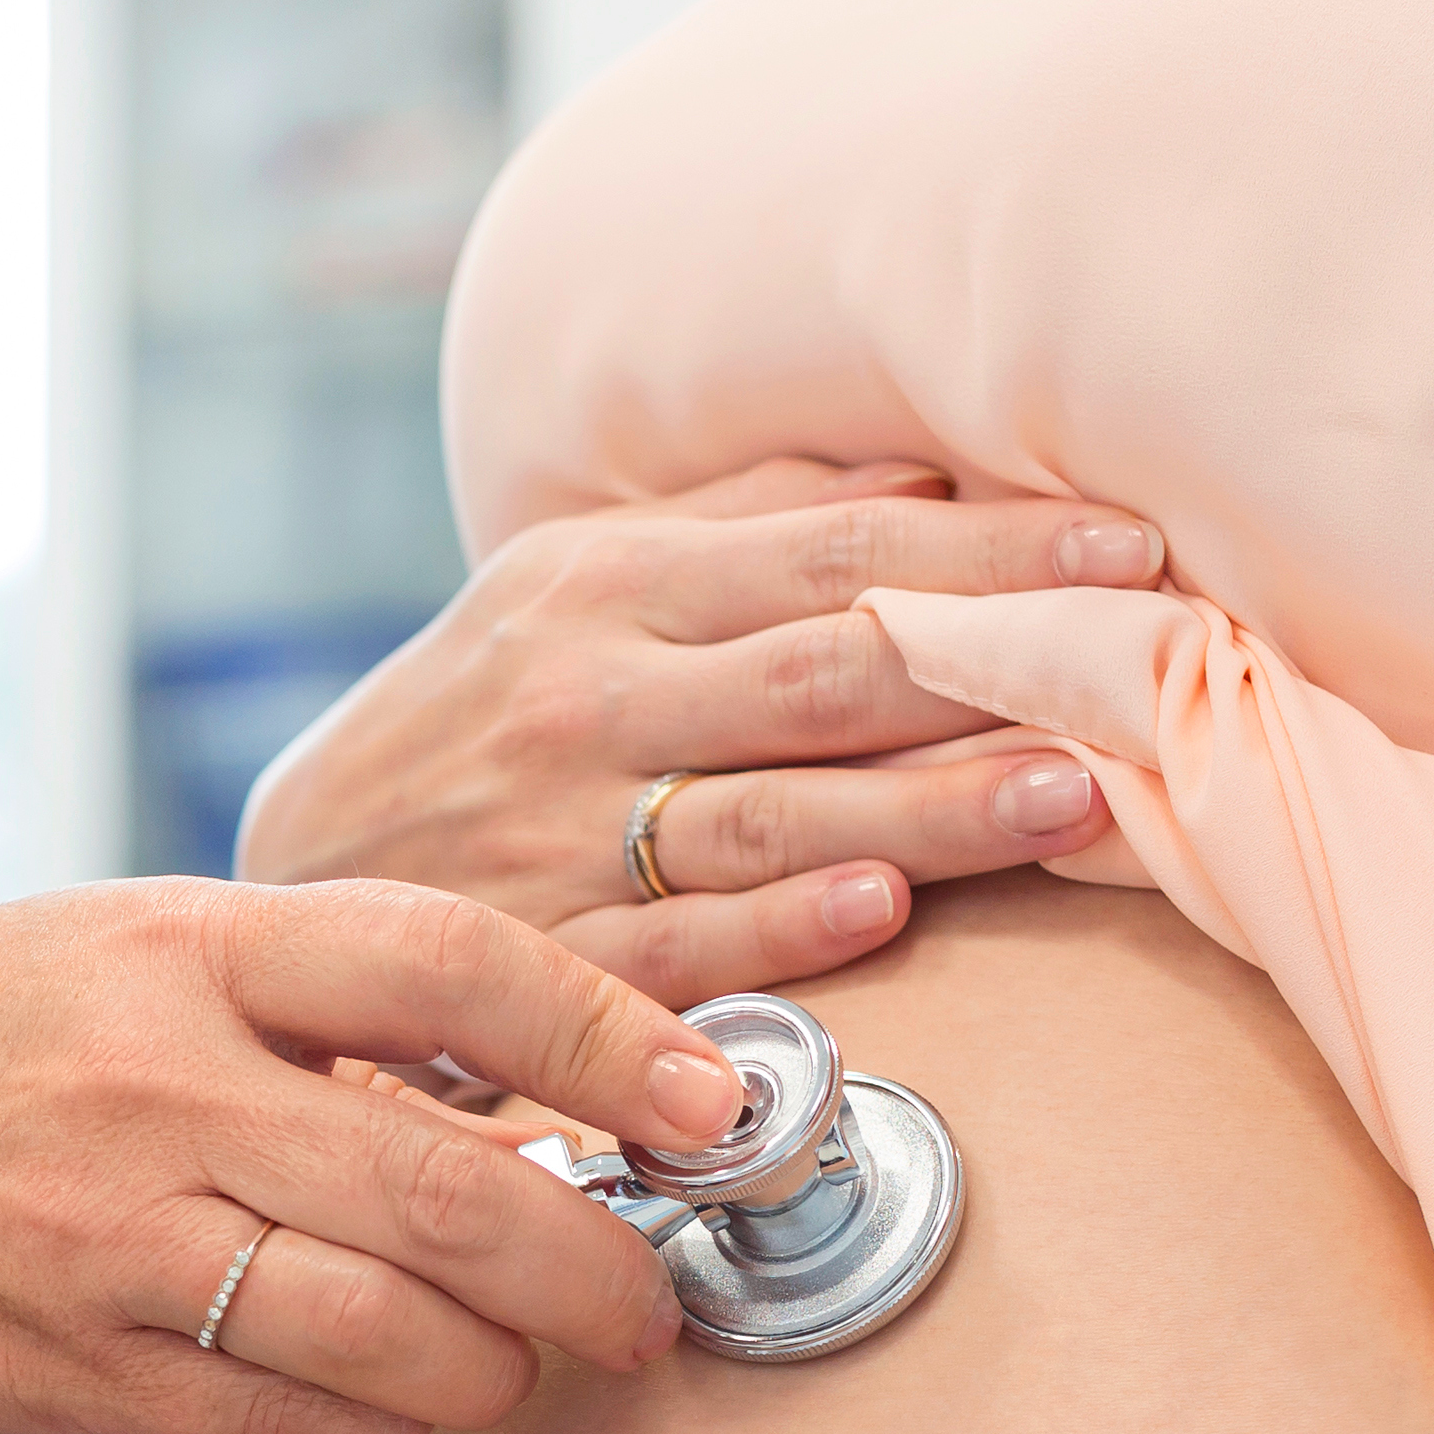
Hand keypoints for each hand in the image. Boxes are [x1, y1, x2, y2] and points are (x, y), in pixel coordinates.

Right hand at [0, 875, 750, 1433]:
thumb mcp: (138, 952)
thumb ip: (325, 1007)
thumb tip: (548, 1095)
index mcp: (188, 944)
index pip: (448, 964)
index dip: (610, 1039)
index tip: (713, 1101)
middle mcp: (151, 1084)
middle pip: (447, 1196)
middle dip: (594, 1273)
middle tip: (647, 1308)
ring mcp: (103, 1236)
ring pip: (381, 1341)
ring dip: (492, 1373)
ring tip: (518, 1362)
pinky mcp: (68, 1367)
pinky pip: (285, 1432)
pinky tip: (396, 1408)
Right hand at [238, 457, 1167, 1006]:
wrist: (292, 880)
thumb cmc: (471, 721)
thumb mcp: (570, 589)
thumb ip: (738, 531)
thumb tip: (925, 472)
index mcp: (605, 584)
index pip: (831, 552)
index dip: (988, 550)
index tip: (1129, 547)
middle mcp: (585, 697)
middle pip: (821, 670)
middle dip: (989, 661)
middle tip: (1140, 656)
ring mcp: (559, 834)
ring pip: (773, 811)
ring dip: (930, 807)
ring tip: (1071, 798)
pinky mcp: (541, 961)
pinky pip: (679, 946)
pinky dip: (782, 928)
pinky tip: (884, 912)